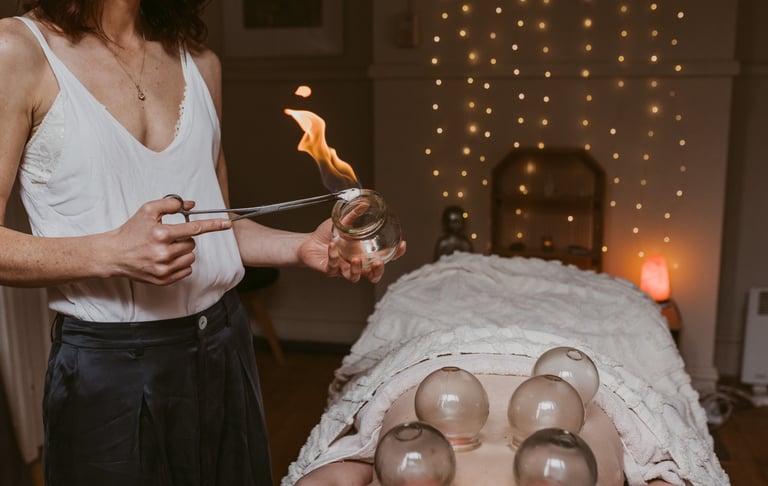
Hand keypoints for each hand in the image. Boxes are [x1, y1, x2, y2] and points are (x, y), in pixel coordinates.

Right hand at [106, 198, 231, 284]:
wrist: (114, 254)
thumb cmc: (131, 231)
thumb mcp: (147, 211)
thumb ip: (170, 204)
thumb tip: (191, 205)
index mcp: (161, 234)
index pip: (195, 228)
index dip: (212, 225)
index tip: (226, 224)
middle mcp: (164, 253)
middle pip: (192, 243)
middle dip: (184, 238)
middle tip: (169, 237)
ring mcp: (164, 268)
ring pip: (191, 257)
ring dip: (183, 251)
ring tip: (166, 248)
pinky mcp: (163, 280)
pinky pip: (186, 270)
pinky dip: (181, 264)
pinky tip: (167, 259)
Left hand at [298, 218, 405, 283]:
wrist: (307, 242)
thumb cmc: (326, 235)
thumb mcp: (342, 222)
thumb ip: (353, 214)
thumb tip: (364, 202)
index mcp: (363, 252)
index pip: (384, 257)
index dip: (396, 254)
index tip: (402, 245)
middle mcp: (355, 263)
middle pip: (373, 275)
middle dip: (378, 271)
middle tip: (378, 262)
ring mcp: (343, 268)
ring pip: (355, 277)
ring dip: (356, 270)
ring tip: (355, 259)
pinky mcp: (330, 270)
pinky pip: (334, 267)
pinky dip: (334, 256)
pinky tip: (332, 246)